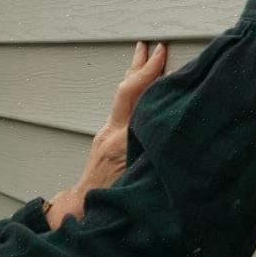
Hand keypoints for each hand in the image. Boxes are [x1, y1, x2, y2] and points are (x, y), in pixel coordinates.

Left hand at [45, 41, 167, 228]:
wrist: (83, 210)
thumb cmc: (112, 202)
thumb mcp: (138, 181)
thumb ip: (152, 157)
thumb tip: (173, 137)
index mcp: (121, 141)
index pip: (135, 97)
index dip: (150, 74)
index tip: (162, 53)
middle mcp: (111, 133)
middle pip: (125, 90)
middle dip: (139, 66)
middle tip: (151, 46)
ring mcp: (105, 135)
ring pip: (122, 98)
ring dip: (134, 76)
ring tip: (142, 55)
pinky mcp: (105, 140)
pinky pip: (123, 109)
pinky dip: (134, 93)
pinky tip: (141, 89)